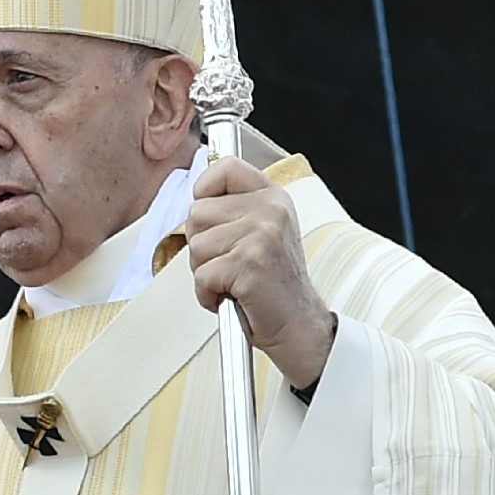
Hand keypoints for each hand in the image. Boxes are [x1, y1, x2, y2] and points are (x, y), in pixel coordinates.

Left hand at [184, 158, 337, 390]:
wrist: (299, 327)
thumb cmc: (273, 286)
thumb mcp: (263, 234)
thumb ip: (234, 210)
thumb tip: (195, 195)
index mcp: (273, 198)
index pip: (226, 167)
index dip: (206, 190)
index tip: (212, 217)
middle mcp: (270, 210)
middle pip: (197, 212)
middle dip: (203, 245)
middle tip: (230, 264)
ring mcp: (261, 236)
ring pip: (196, 246)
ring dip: (205, 272)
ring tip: (234, 282)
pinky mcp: (249, 264)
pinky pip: (201, 275)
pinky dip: (207, 295)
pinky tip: (232, 298)